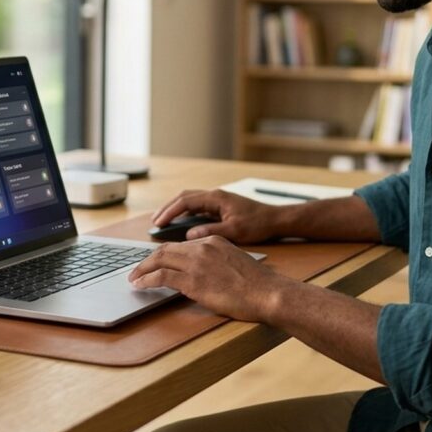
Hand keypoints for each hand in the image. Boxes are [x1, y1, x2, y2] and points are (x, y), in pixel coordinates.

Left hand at [128, 236, 291, 321]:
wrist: (268, 292)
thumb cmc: (258, 285)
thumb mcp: (236, 262)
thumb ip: (217, 261)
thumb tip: (204, 273)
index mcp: (213, 241)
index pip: (180, 245)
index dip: (164, 254)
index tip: (154, 261)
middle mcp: (203, 247)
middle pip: (165, 249)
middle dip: (147, 260)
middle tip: (137, 270)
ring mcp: (197, 263)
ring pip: (159, 260)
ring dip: (142, 269)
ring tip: (133, 278)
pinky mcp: (193, 281)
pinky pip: (162, 277)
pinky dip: (147, 279)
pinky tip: (140, 285)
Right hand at [152, 189, 284, 243]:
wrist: (276, 219)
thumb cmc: (259, 223)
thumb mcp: (235, 231)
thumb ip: (211, 232)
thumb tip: (189, 235)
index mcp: (216, 198)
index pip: (186, 201)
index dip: (169, 211)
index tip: (158, 223)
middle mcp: (215, 196)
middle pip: (184, 198)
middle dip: (168, 209)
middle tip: (155, 222)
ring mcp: (217, 201)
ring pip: (190, 202)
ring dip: (176, 211)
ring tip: (162, 224)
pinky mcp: (220, 208)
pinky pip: (198, 208)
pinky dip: (186, 215)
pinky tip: (181, 226)